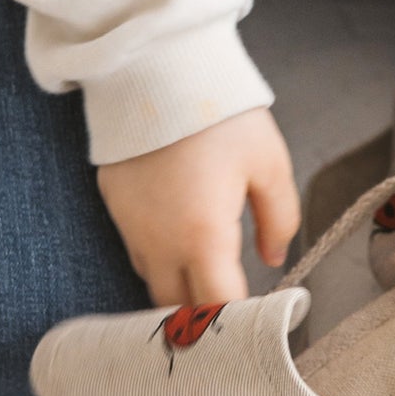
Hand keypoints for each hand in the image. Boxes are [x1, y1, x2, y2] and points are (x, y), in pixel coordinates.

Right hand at [96, 107, 300, 306]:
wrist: (156, 70)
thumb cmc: (219, 116)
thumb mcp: (269, 165)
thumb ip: (280, 219)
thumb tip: (275, 257)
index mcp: (203, 238)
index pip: (219, 309)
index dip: (241, 326)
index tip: (260, 325)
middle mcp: (159, 244)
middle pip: (178, 308)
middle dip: (207, 317)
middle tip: (234, 315)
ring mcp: (130, 227)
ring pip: (153, 284)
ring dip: (180, 291)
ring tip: (209, 284)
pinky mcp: (114, 206)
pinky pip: (137, 253)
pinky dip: (160, 262)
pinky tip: (182, 246)